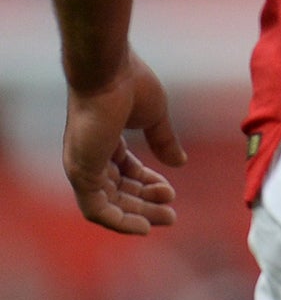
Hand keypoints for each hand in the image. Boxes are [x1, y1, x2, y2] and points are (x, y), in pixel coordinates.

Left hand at [63, 49, 184, 234]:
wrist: (109, 73)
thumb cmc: (130, 85)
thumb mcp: (154, 117)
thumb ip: (164, 141)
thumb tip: (180, 162)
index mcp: (105, 141)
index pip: (124, 172)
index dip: (148, 184)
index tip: (171, 191)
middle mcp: (90, 157)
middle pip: (118, 191)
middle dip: (145, 204)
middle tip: (171, 214)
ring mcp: (83, 166)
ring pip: (109, 204)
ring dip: (137, 214)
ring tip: (165, 218)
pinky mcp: (81, 174)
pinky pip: (97, 209)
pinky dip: (118, 221)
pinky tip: (141, 227)